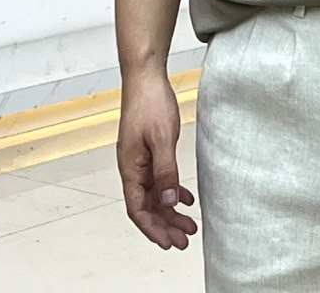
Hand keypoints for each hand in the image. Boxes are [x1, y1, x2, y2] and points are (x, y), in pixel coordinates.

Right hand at [116, 72, 197, 250]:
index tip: (169, 243)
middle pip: (147, 206)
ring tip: (190, 224)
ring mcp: (140, 159)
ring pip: (154, 194)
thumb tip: (168, 202)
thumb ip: (166, 171)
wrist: (146, 76)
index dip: (153, 228)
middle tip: (185, 239)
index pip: (137, 209)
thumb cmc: (150, 102)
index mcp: (130, 167)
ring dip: (170, 210)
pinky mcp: (149, 149)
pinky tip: (185, 198)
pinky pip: (159, 178)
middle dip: (164, 225)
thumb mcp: (162, 138)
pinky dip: (172, 190)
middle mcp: (132, 167)